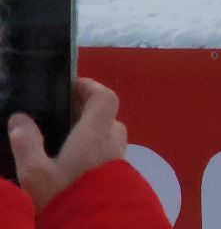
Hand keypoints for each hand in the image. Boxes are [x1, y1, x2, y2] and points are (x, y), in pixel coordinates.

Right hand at [10, 79, 128, 211]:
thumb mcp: (35, 173)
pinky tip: (74, 167)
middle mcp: (113, 142)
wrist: (95, 227)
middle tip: (62, 119)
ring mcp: (120, 160)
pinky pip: (109, 155)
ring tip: (64, 144)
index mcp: (95, 133)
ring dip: (92, 135)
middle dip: (87, 114)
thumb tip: (19, 118)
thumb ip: (26, 143)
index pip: (105, 97)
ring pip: (110, 137)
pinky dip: (95, 152)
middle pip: (108, 117)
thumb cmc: (65, 197)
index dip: (91, 87)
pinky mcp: (120, 177)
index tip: (72, 87)